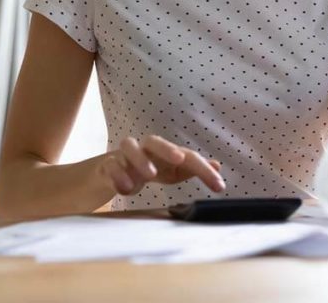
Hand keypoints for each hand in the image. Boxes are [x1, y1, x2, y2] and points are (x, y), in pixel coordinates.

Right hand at [97, 135, 225, 195]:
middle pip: (155, 141)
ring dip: (140, 159)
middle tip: (179, 159)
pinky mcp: (108, 165)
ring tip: (150, 175)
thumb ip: (193, 169)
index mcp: (165, 151)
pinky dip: (119, 174)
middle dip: (167, 149)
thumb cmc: (150, 168)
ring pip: (129, 146)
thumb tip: (217, 165)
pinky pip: (111, 165)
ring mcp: (125, 156)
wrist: (114, 172)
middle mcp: (145, 149)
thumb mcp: (173, 171)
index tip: (219, 185)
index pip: (187, 156)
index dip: (203, 169)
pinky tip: (126, 187)